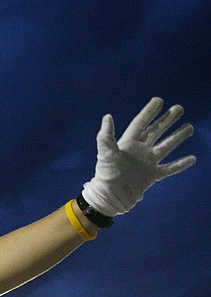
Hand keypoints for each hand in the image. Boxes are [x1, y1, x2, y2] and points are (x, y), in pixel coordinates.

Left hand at [82, 97, 195, 216]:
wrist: (110, 197)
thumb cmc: (105, 175)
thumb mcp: (104, 153)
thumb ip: (106, 136)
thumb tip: (107, 117)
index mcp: (128, 143)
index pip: (140, 123)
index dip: (149, 112)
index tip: (159, 100)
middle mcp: (139, 151)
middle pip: (156, 131)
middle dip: (167, 120)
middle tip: (179, 108)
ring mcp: (147, 163)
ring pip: (166, 146)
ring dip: (177, 137)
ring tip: (189, 127)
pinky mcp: (152, 176)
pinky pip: (169, 168)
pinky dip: (181, 164)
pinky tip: (192, 158)